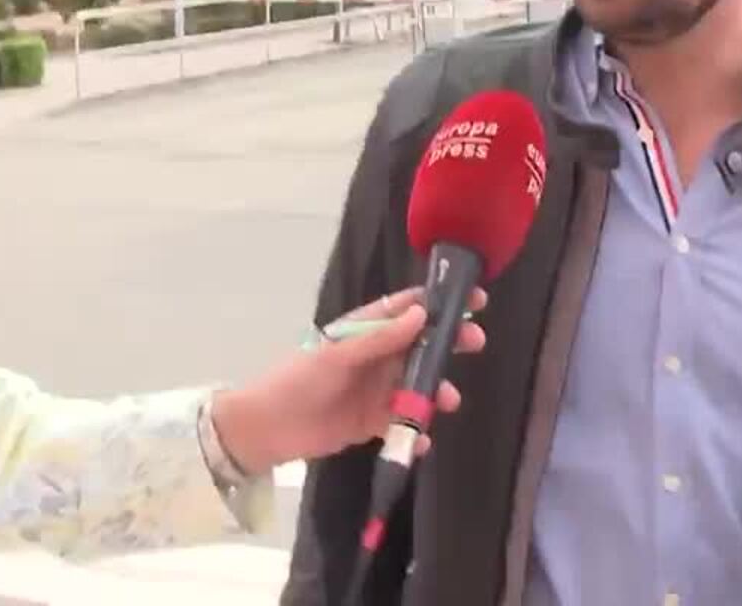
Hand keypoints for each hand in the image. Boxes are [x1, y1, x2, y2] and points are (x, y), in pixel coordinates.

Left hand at [209, 286, 487, 474]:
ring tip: (450, 400)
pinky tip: (421, 440)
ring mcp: (375, 389)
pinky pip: (402, 422)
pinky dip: (415, 430)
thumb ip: (380, 338)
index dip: (439, 303)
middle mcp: (375, 357)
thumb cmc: (298, 380)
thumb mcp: (337, 354)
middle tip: (475, 343)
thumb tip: (421, 314)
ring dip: (436, 390)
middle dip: (448, 343)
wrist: (265, 429)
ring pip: (416, 385)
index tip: (474, 299)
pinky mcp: (371, 422)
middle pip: (420, 345)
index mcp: (365, 331)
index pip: (407, 309)